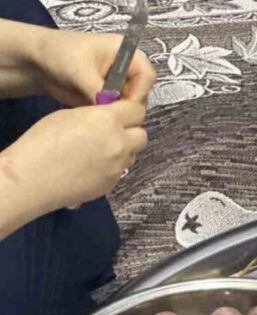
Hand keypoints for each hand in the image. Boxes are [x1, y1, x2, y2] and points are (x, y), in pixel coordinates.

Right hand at [1, 101, 147, 217]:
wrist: (34, 178)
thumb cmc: (43, 141)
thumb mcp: (69, 115)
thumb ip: (96, 115)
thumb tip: (107, 118)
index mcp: (108, 121)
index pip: (137, 111)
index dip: (129, 110)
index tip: (119, 112)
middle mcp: (120, 143)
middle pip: (141, 134)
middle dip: (130, 131)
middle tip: (111, 132)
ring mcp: (119, 166)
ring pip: (133, 153)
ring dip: (123, 149)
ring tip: (100, 150)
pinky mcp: (113, 183)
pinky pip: (122, 169)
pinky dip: (113, 165)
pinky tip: (93, 166)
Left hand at [31, 26, 155, 105]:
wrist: (36, 62)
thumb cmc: (59, 54)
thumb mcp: (79, 70)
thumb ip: (98, 89)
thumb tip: (111, 110)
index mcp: (126, 53)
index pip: (147, 76)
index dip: (139, 92)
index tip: (123, 107)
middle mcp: (127, 69)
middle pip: (142, 93)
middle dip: (128, 105)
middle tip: (109, 114)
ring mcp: (119, 84)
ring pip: (131, 105)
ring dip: (118, 112)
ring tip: (99, 115)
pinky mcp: (109, 97)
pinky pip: (118, 111)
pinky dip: (109, 116)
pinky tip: (95, 117)